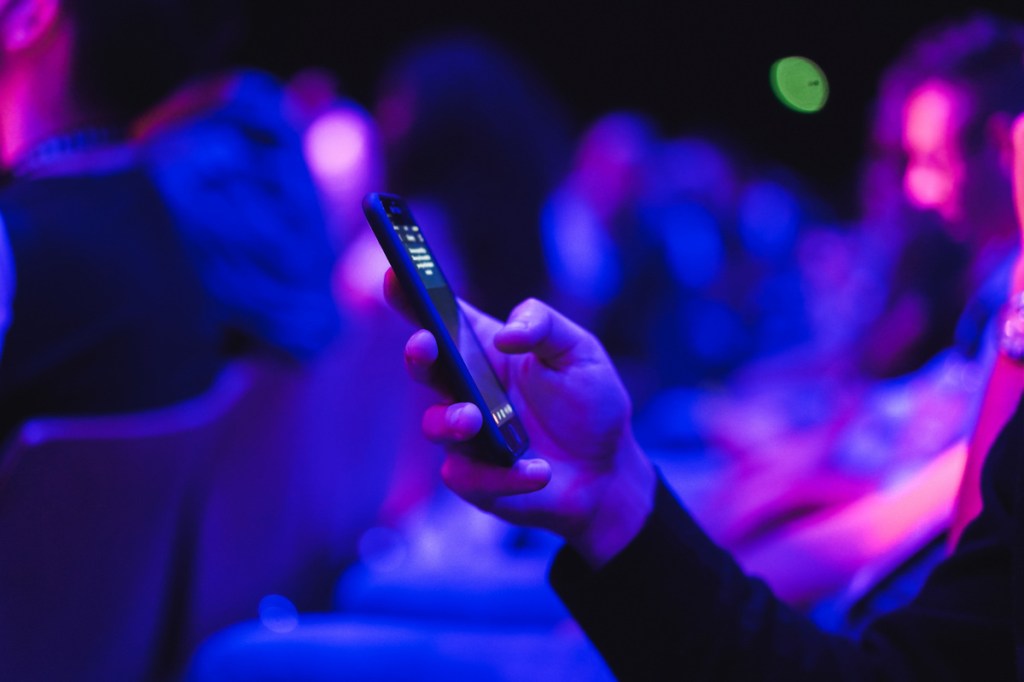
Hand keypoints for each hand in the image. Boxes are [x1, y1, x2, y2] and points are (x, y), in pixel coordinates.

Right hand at [386, 270, 654, 566]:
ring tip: (474, 418)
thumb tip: (507, 335)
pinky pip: (469, 478)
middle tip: (425, 344)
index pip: (440, 316)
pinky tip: (538, 470)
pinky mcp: (475, 479)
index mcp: (485, 349)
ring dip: (451, 421)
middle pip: (424, 367)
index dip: (411, 295)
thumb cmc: (589, 402)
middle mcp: (466, 389)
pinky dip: (504, 476)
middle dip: (417, 354)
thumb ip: (544, 326)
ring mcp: (466, 435)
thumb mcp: (580, 351)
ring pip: (434, 426)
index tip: (394, 276)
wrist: (607, 470)